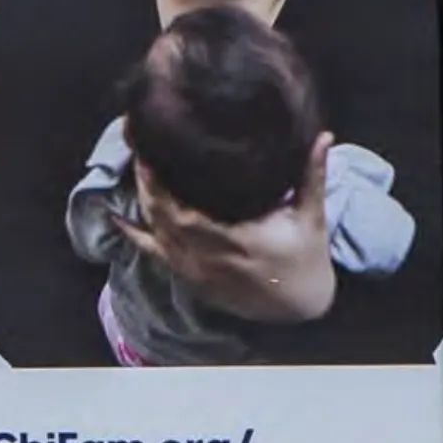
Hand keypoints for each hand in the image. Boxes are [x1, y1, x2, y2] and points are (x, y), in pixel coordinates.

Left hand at [116, 131, 338, 324]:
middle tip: (138, 144)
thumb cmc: (305, 258)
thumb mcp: (311, 217)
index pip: (182, 208)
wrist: (298, 306)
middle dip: (145, 179)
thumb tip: (324, 136)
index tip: (150, 149)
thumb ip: (312, 175)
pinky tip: (117, 216)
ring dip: (141, 199)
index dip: (159, 181)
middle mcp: (207, 256)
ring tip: (135, 165)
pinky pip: (154, 254)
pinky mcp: (190, 277)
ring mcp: (194, 269)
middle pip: (160, 215)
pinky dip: (134, 234)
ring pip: (154, 231)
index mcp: (235, 239)